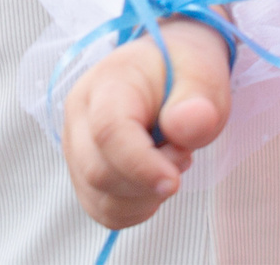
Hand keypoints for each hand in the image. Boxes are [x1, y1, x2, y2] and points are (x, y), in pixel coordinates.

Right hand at [60, 19, 232, 229]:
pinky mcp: (82, 172)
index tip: (174, 181)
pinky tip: (155, 179)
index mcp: (107, 81)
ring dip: (145, 196)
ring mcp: (76, 146)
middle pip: (98, 172)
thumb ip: (198, 98)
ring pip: (100, 198)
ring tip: (170, 160)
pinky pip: (104, 210)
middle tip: (183, 154)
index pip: (108, 131)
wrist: (167, 69)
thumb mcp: (203, 74)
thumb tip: (185, 127)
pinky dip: (136, 208)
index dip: (140, 165)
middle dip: (149, 180)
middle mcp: (80, 114)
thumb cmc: (183, 70)